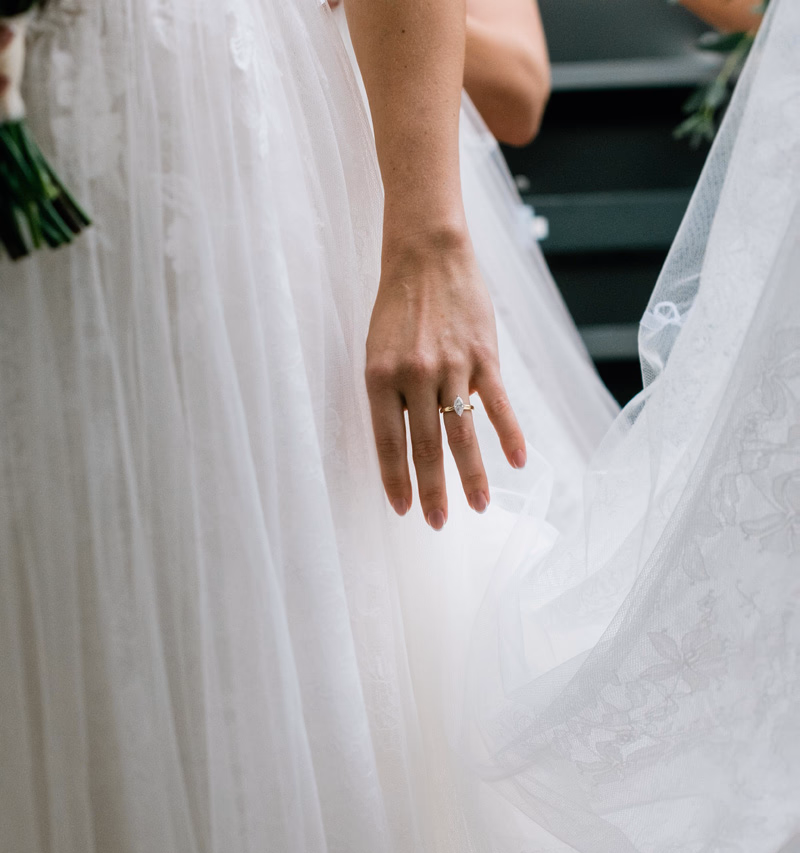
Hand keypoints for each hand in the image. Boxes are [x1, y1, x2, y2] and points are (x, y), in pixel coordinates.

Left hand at [366, 228, 525, 528]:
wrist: (427, 253)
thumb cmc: (398, 308)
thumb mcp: (378, 351)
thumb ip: (391, 396)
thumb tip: (409, 445)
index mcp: (380, 378)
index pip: (388, 442)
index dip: (396, 480)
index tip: (404, 510)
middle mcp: (414, 376)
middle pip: (426, 446)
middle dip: (433, 491)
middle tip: (438, 524)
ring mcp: (452, 366)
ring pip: (462, 433)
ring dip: (472, 476)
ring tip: (479, 507)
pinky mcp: (484, 356)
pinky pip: (499, 403)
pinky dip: (510, 434)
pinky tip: (518, 462)